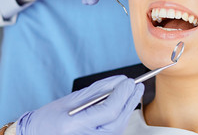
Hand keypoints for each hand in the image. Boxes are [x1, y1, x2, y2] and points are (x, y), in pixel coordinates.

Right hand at [16, 75, 143, 134]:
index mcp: (74, 127)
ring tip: (133, 91)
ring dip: (127, 107)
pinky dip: (121, 116)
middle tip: (137, 84)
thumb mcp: (71, 99)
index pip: (109, 111)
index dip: (122, 94)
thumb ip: (98, 90)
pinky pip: (115, 130)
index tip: (129, 81)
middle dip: (130, 100)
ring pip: (119, 126)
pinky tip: (124, 104)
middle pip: (118, 119)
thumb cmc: (49, 118)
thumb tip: (119, 80)